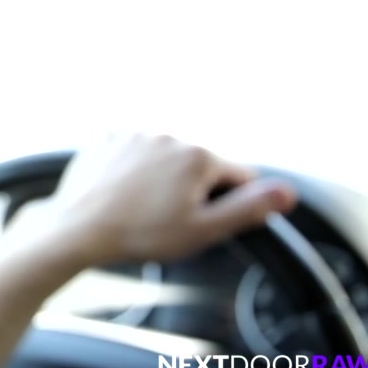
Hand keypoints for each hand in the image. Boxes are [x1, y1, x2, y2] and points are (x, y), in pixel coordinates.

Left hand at [41, 132, 296, 265]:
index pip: (237, 177)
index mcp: (198, 156)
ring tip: (141, 207)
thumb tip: (288, 191)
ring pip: (166, 158)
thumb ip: (249, 208)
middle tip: (167, 218)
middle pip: (200, 165)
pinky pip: (135, 153)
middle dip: (193, 190)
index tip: (202, 220)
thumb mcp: (203, 230)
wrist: (78, 229)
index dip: (228, 204)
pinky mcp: (108, 138)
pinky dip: (134, 169)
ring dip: (163, 178)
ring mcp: (135, 133)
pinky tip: (123, 192)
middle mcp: (169, 134)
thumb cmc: (140, 234)